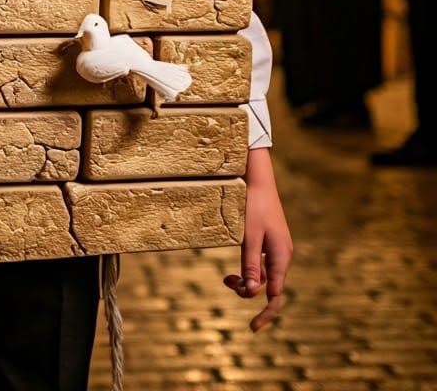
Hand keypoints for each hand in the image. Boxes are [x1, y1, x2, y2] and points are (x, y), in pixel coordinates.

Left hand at [224, 148, 292, 331]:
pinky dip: (247, 268)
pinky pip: (260, 264)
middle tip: (226, 281)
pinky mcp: (268, 242)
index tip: (252, 328)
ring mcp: (276, 249)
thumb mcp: (248, 236)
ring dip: (245, 280)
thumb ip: (250, 264)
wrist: (257, 179)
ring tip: (226, 277)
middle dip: (247, 291)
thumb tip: (251, 293)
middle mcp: (282, 256)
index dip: (265, 313)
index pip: (276, 295)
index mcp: (281, 257)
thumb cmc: (253, 206)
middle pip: (268, 287)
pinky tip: (234, 267)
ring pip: (262, 276)